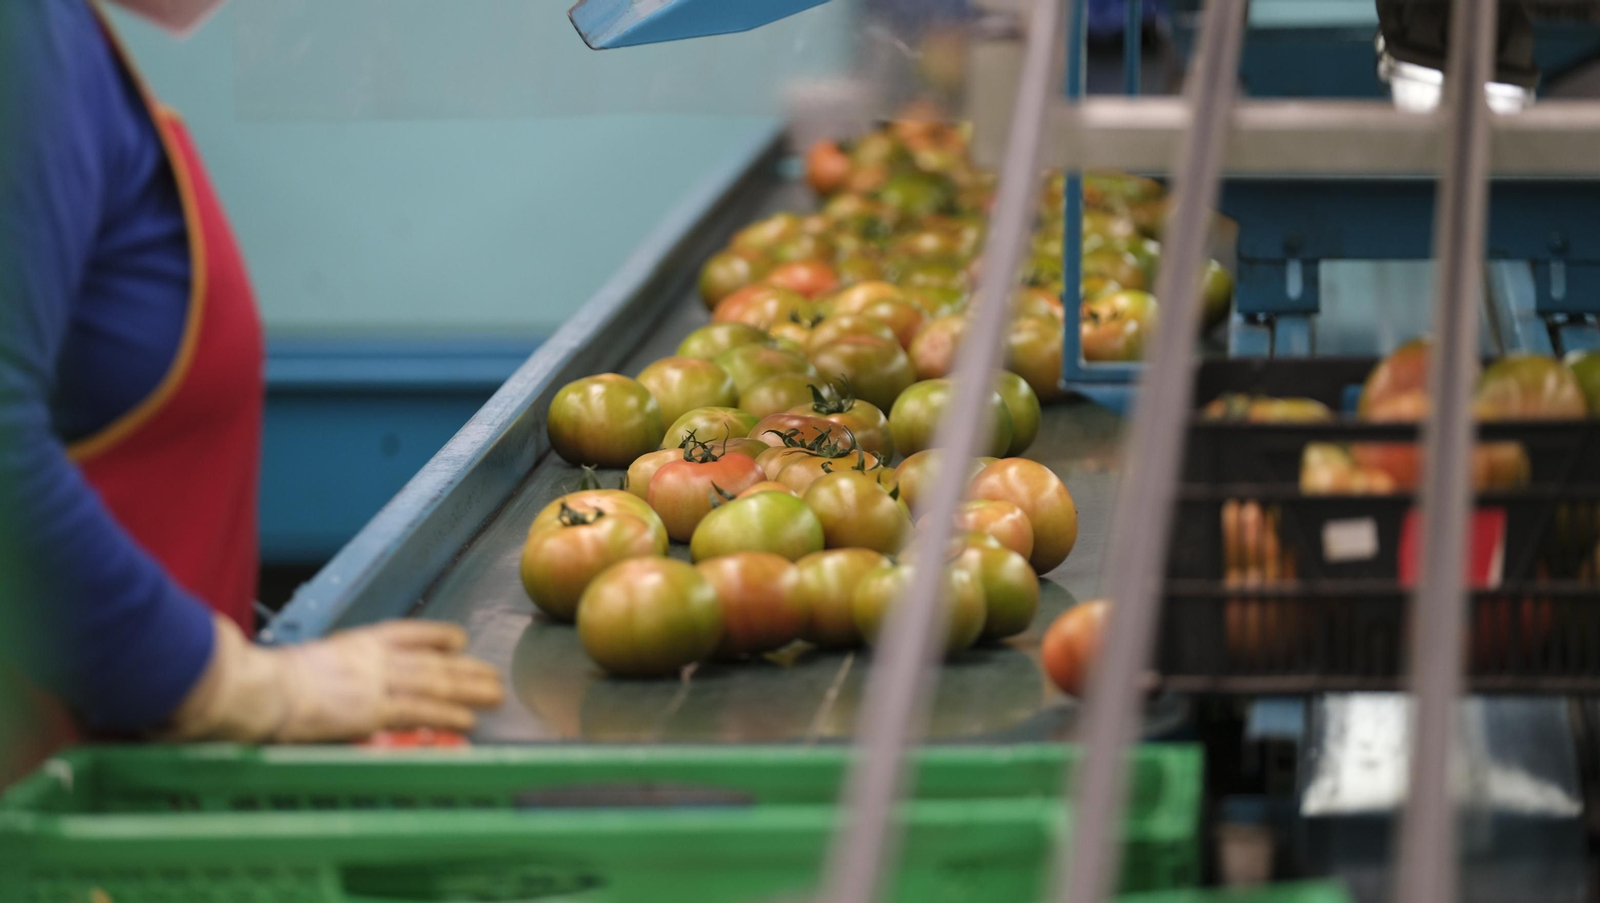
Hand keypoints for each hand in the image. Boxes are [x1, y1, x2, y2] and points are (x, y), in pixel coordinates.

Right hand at [159, 615, 504, 742]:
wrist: (259, 688)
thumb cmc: (266, 681)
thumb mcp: (304, 664)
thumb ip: (328, 671)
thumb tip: (333, 686)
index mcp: (354, 642)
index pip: (407, 633)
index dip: (436, 635)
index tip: (459, 638)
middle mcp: (373, 657)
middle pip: (431, 660)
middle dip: (466, 668)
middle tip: (493, 674)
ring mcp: (376, 681)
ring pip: (435, 683)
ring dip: (469, 689)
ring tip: (494, 694)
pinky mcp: (374, 709)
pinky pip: (420, 712)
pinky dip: (447, 716)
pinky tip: (468, 721)